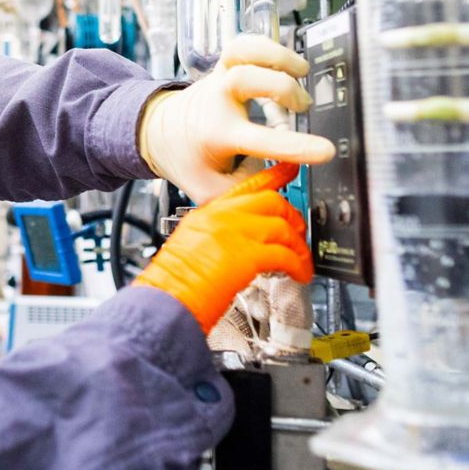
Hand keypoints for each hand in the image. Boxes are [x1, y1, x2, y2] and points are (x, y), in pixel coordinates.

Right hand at [132, 164, 311, 332]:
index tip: (290, 169)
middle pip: (271, 201)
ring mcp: (234, 233)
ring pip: (282, 227)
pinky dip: (299, 265)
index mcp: (207, 212)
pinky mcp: (246, 255)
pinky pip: (285, 254)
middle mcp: (221, 216)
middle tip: (299, 233)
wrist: (165, 300)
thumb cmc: (173, 282)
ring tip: (303, 261)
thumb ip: (219, 235)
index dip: (274, 176)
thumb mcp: (192, 245)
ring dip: (299, 245)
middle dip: (293, 217)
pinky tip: (300, 275)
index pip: (247, 185)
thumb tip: (244, 243)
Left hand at [136, 34, 335, 202]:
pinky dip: (266, 44)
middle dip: (281, 88)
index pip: (260, 141)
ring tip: (302, 71)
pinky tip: (283, 58)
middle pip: (244, 80)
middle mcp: (217, 102)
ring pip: (241, 51)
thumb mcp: (212, 190)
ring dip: (276, 55)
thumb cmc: (190, 159)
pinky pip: (242, 43)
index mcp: (217, 136)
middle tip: (303, 107)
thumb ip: (248, 191)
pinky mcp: (225, 66)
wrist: (160, 131)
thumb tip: (283, 182)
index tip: (325, 151)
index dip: (295, 147)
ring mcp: (220, 79)